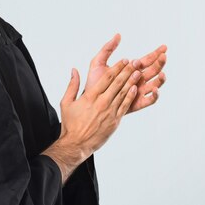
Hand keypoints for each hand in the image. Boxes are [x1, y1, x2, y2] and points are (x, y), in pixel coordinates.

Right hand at [42, 59, 139, 182]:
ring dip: (131, 81)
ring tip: (138, 72)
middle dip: (127, 71)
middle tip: (135, 62)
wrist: (77, 144)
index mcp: (90, 96)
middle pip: (117, 83)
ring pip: (123, 93)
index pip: (107, 78)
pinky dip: (130, 96)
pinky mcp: (115, 121)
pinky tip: (135, 88)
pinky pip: (125, 106)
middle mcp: (102, 102)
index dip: (117, 67)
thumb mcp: (66, 102)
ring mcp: (110, 112)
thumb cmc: (71, 123)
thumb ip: (72, 85)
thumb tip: (74, 70)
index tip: (123, 60)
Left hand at [84, 34, 166, 113]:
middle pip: (153, 71)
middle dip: (160, 63)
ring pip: (154, 85)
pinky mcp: (136, 104)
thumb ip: (107, 48)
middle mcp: (137, 80)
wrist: (90, 100)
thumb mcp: (99, 62)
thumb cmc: (94, 81)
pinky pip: (149, 101)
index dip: (156, 53)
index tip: (164, 47)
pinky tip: (155, 89)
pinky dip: (154, 96)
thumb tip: (118, 35)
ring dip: (160, 79)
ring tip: (162, 74)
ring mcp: (138, 91)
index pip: (146, 60)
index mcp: (131, 69)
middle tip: (163, 56)